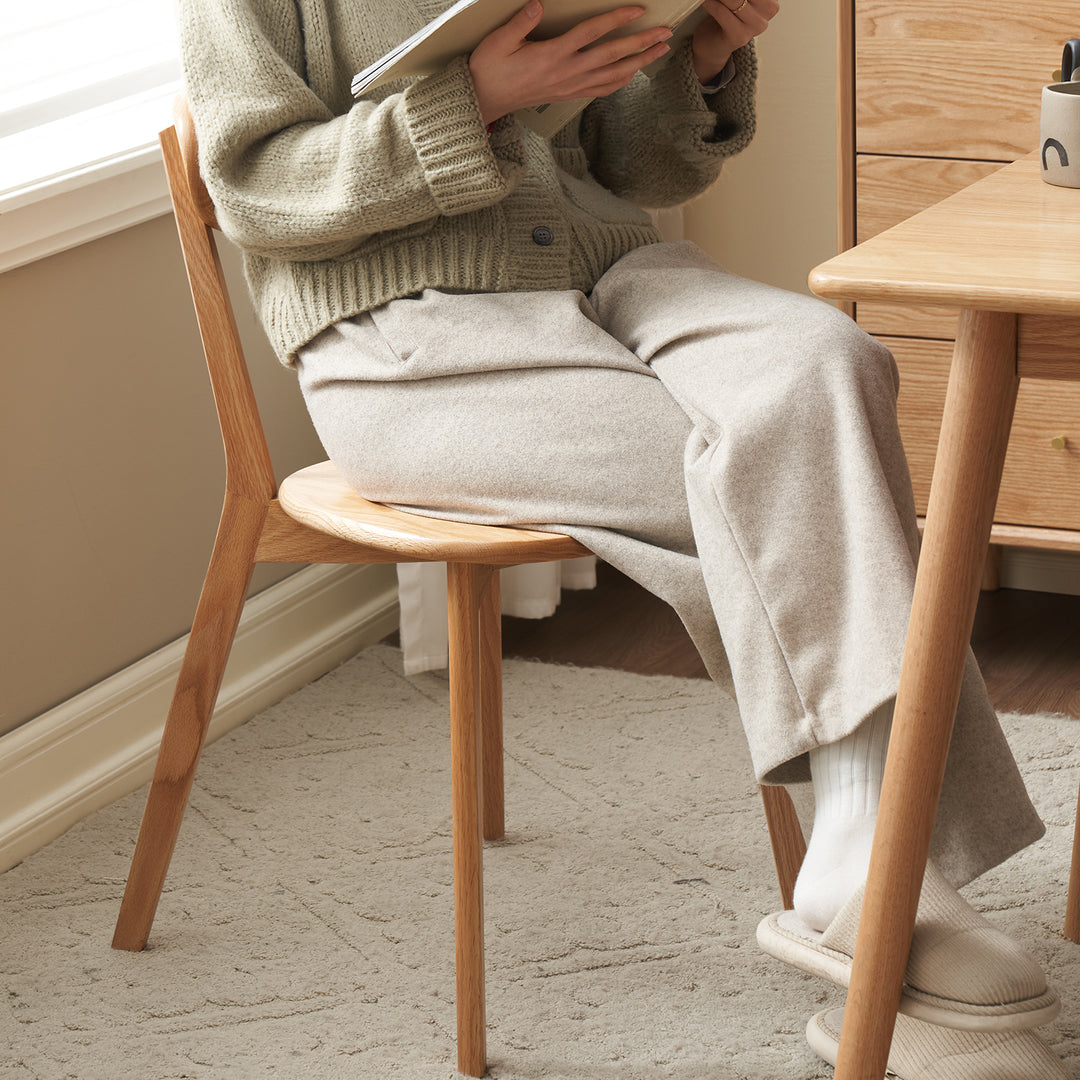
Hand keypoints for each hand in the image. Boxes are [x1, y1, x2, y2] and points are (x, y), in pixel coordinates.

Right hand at [468, 1, 673, 126]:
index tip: (637, 10)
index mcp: (552, 55)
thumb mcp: (499, 40)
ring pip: (613, 75)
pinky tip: (634, 71)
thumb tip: (539, 3)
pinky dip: (622, 80)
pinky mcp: (569, 94)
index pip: (591, 33)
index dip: (615, 19)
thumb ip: (520, 21)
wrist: (486, 100)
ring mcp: (570, 86)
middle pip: (611, 55)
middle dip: (640, 43)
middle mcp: (566, 72)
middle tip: (664, 33)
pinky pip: (602, 89)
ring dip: (639, 62)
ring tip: (659, 50)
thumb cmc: (491, 68)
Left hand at [691, 0, 778, 83]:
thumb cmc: (722, 22)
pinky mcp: (738, 37)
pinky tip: (706, 2)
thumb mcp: (738, 4)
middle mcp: (764, 20)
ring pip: (737, 1)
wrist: (711, 49)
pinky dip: (713, 4)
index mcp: (768, 8)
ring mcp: (752, 31)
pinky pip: (724, 13)